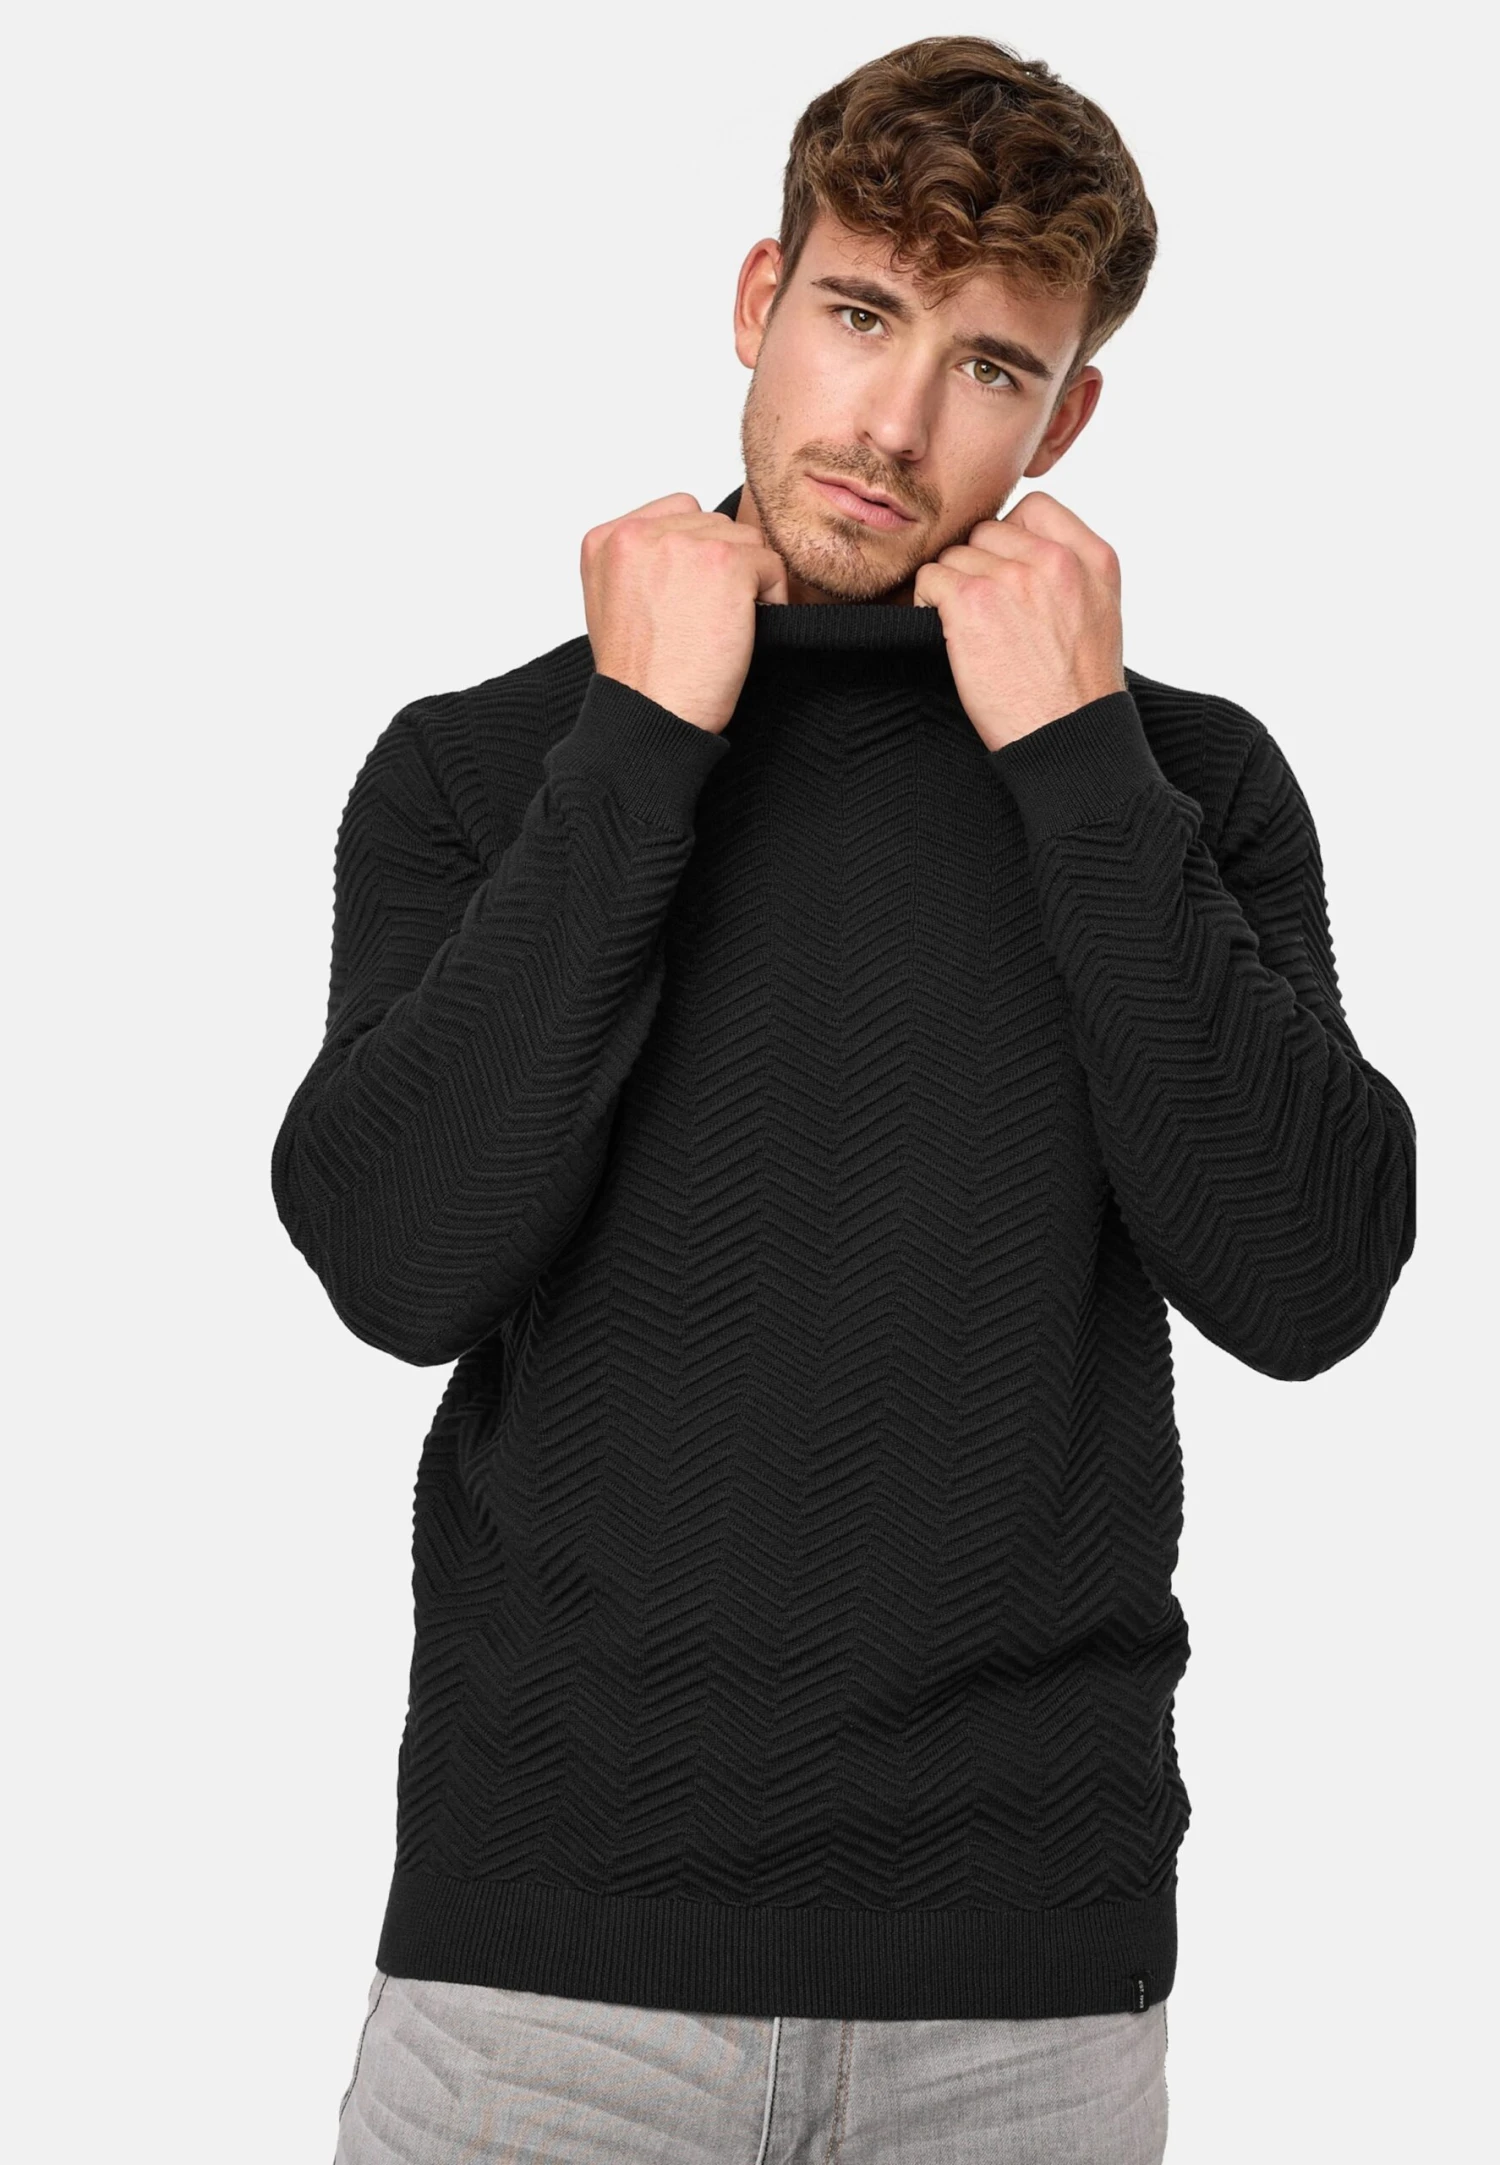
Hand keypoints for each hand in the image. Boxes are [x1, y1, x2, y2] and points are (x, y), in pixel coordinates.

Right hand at [581, 493, 789, 734]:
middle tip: (712, 618)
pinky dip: (770, 597)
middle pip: (712, 523)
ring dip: (747, 581)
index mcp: (605, 539)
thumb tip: (689, 547)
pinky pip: (770, 563)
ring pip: (743, 540)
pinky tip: (746, 631)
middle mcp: (637, 532)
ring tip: (726, 625)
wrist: (649, 716)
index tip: (693, 597)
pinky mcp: (724, 562)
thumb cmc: (638, 678)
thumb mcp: (612, 605)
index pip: (676, 513)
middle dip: (722, 567)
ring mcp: (682, 543)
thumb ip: (639, 563)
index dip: (696, 555)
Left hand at [912, 491, 1126, 751]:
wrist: (1068, 739)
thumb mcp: (1100, 613)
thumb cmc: (1078, 691)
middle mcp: (1054, 560)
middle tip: (983, 611)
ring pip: (955, 554)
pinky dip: (927, 603)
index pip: (1033, 508)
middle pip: (988, 530)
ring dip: (952, 588)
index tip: (1005, 572)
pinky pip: (930, 578)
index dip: (1009, 537)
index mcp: (1092, 559)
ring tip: (969, 629)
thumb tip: (1019, 547)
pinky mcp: (972, 603)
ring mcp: (1012, 579)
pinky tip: (947, 633)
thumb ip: (1071, 570)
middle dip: (978, 565)